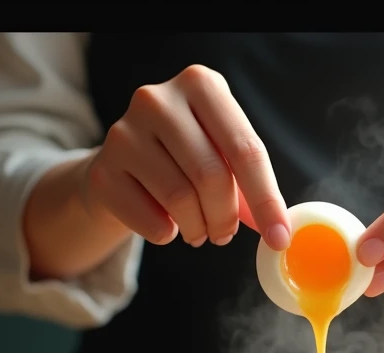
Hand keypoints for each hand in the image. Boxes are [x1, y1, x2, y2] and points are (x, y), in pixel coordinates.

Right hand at [82, 65, 291, 250]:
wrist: (122, 166)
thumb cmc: (184, 158)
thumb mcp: (221, 154)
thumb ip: (249, 184)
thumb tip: (279, 229)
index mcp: (200, 85)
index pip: (245, 149)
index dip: (267, 200)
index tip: (279, 237)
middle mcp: (158, 100)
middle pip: (212, 175)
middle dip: (227, 217)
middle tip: (226, 235)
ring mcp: (124, 132)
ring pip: (180, 199)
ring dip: (198, 228)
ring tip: (199, 231)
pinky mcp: (103, 170)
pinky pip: (150, 221)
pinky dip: (167, 234)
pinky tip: (166, 226)